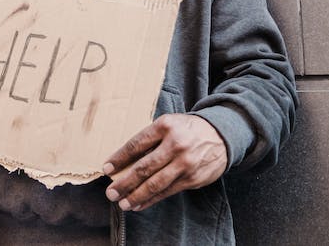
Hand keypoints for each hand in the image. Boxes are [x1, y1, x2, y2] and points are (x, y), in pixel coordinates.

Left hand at [103, 113, 226, 211]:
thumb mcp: (168, 124)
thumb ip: (150, 139)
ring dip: (136, 196)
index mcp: (164, 126)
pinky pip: (168, 191)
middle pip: (144, 167)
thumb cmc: (186, 130)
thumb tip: (125, 161)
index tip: (106, 169)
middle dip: (125, 183)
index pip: (136, 145)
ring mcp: (185, 163)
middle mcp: (175, 145)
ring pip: (156, 183)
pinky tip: (140, 204)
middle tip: (111, 193)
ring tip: (123, 203)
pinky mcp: (192, 178)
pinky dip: (152, 200)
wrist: (221, 135)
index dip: (119, 158)